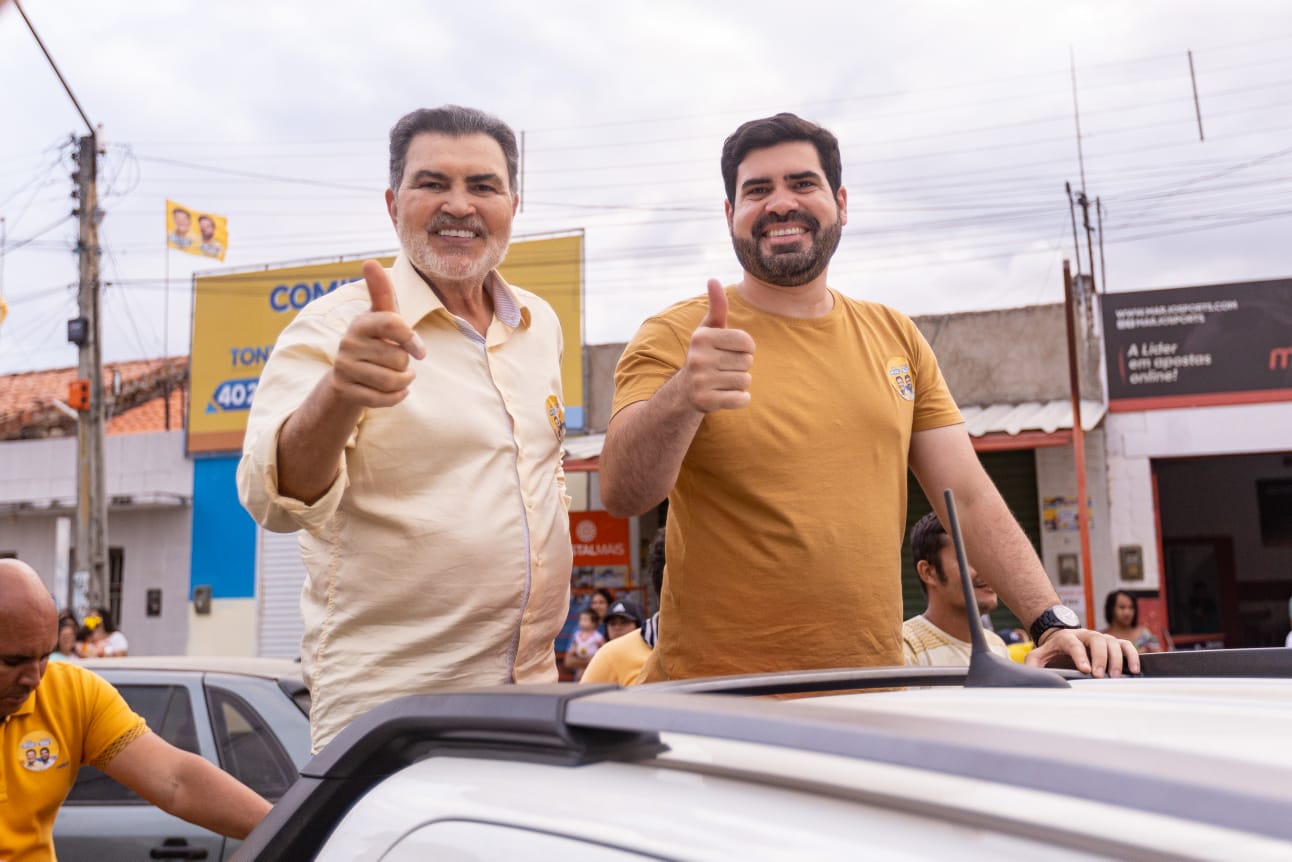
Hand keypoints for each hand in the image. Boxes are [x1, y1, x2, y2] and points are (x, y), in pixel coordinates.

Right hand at [329, 260, 427, 408]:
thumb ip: (381, 292)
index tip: (420, 351)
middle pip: (398, 358)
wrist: (348, 376)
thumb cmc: (374, 340)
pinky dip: (396, 397)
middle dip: (405, 365)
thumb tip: (369, 261)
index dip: (411, 338)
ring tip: (398, 376)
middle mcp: (348, 343)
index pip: (392, 323)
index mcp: (361, 323)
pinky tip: (396, 391)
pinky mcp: (345, 390)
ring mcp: (344, 367)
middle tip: (395, 362)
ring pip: (392, 380)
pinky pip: (383, 399)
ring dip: (404, 381)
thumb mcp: (380, 317)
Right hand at [679, 279, 755, 412]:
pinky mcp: (706, 402)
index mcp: (702, 337)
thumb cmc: (706, 354)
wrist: (686, 391)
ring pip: (745, 380)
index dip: (746, 348)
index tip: (731, 352)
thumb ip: (717, 306)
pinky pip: (742, 399)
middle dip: (742, 366)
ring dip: (740, 383)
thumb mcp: (709, 330)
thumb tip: (713, 279)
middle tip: (724, 369)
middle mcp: (698, 358)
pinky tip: (725, 395)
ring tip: (723, 381)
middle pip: (747, 361)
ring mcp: (700, 381)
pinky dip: (740, 399)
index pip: (747, 341)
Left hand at [1025, 628, 1139, 677]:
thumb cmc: (1052, 653)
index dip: (1080, 655)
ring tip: (1116, 677)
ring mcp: (1101, 638)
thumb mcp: (1038, 657)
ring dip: (1117, 659)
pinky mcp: (1113, 644)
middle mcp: (1086, 635)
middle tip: (1100, 675)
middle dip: (1100, 657)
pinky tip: (1135, 670)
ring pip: (1113, 642)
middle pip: (1097, 640)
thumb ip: (1033, 664)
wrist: (1063, 641)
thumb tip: (1030, 675)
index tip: (1085, 670)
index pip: (1073, 644)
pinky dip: (1133, 656)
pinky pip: (1126, 646)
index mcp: (1066, 638)